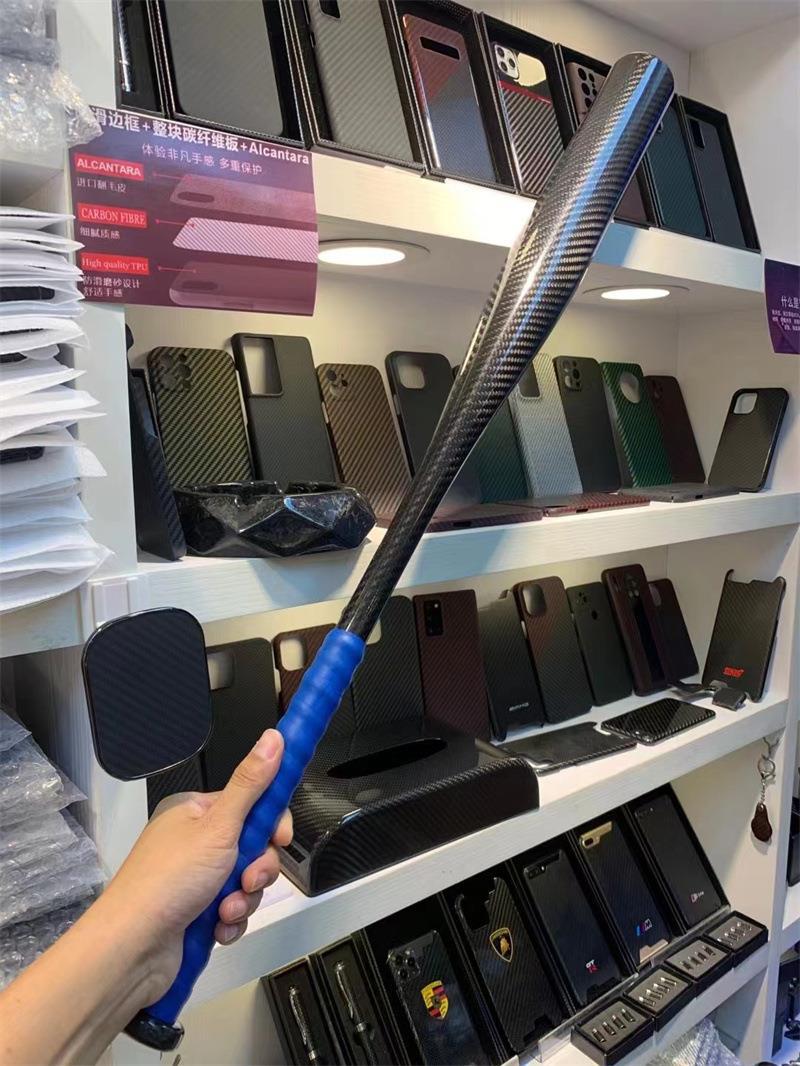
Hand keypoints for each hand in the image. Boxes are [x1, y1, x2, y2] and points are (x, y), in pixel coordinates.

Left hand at [99, 728, 291, 1005]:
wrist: (132, 949)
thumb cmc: (166, 882)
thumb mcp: (218, 826)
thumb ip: (251, 784)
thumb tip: (273, 738)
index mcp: (194, 812)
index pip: (250, 805)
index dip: (271, 823)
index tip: (281, 838)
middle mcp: (194, 842)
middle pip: (253, 846)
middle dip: (257, 869)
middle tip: (247, 879)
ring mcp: (195, 879)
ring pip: (246, 882)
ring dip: (243, 899)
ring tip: (225, 910)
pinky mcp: (197, 911)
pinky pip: (233, 910)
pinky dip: (231, 921)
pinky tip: (217, 928)